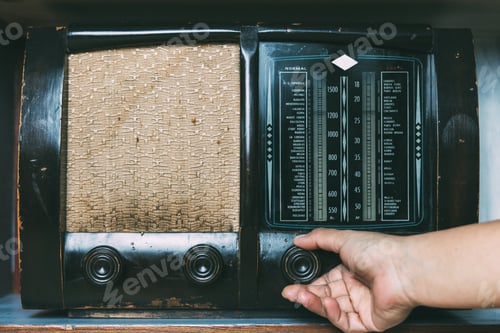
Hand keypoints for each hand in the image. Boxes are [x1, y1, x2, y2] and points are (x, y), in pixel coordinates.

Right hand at [282, 228, 415, 332]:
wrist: (401, 268)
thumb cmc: (379, 251)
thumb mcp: (342, 238)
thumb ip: (318, 239)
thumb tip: (300, 238)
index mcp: (350, 269)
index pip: (323, 281)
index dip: (308, 284)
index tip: (293, 284)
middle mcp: (356, 287)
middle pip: (324, 296)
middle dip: (307, 294)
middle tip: (292, 292)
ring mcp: (362, 304)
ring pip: (332, 309)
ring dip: (316, 303)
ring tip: (303, 296)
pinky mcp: (369, 321)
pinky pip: (346, 321)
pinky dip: (333, 313)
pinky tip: (328, 303)